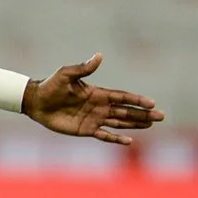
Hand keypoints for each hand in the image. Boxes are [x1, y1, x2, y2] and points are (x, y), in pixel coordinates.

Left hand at [27, 54, 164, 146]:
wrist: (36, 102)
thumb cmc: (51, 86)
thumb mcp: (66, 74)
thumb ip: (83, 68)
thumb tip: (99, 56)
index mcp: (98, 93)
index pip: (122, 97)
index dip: (137, 100)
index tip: (152, 102)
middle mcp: (99, 106)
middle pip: (126, 111)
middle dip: (143, 113)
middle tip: (161, 116)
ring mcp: (94, 119)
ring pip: (120, 123)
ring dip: (136, 124)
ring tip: (151, 124)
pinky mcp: (86, 130)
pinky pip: (105, 135)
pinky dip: (116, 138)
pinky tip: (129, 141)